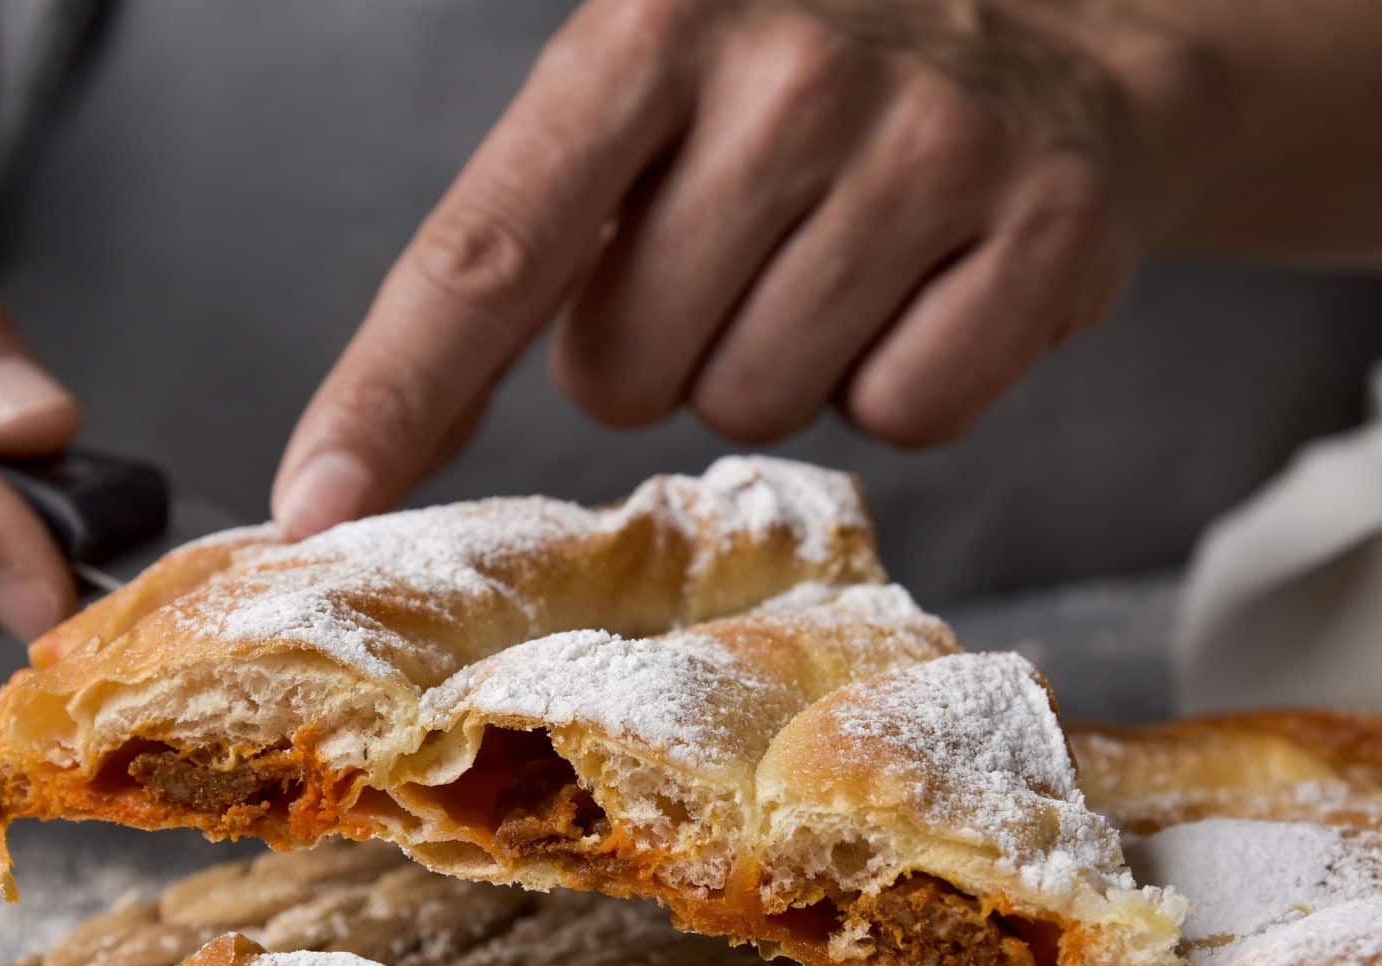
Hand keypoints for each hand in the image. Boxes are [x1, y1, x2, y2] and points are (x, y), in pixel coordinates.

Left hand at [274, 0, 1197, 536]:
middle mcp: (789, 70)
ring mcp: (930, 145)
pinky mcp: (1046, 229)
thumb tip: (376, 439)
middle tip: (739, 246)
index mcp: (651, 23)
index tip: (315, 501)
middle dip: (659, 345)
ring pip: (757, 404)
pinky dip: (899, 380)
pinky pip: (903, 416)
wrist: (1067, 38)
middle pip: (626, 372)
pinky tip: (930, 281)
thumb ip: (537, 229)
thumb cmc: (812, 85)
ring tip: (841, 250)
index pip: (488, 248)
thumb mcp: (658, 88)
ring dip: (774, 360)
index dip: (393, 391)